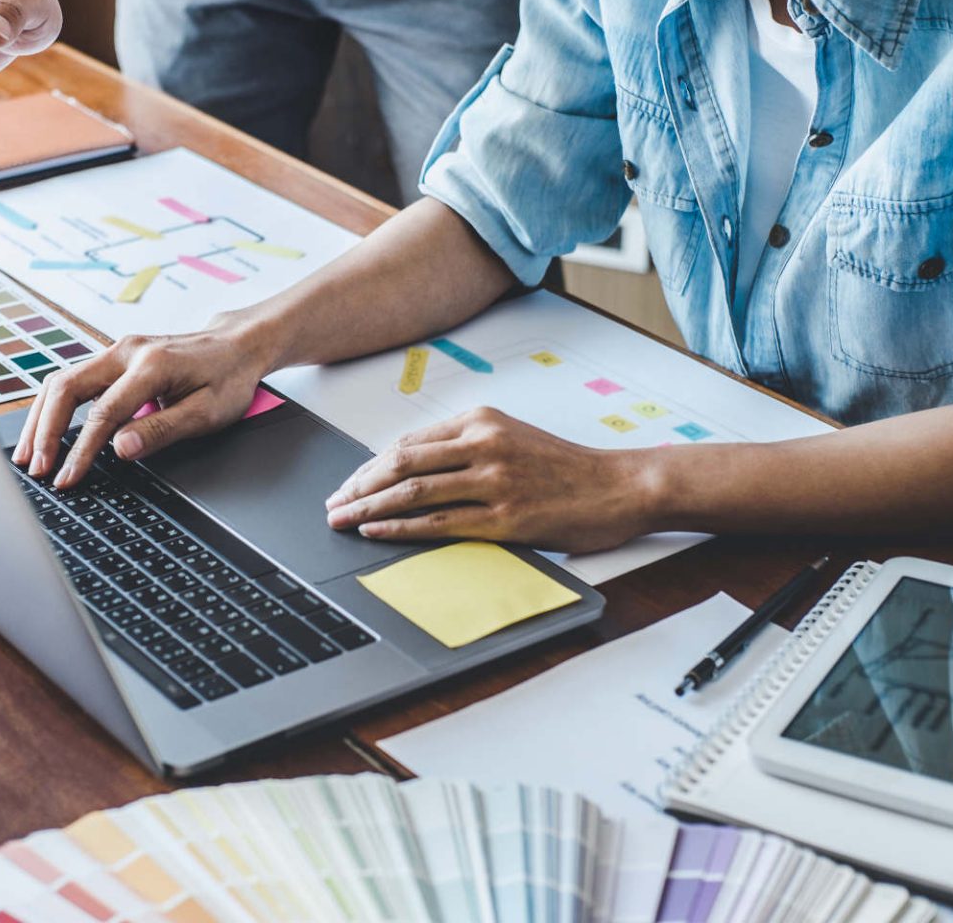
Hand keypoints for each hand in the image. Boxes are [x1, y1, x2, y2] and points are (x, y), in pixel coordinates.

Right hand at [13, 321, 278, 487]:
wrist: (237, 346)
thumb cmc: (228, 380)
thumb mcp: (207, 413)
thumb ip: (162, 429)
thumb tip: (120, 449)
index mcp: (152, 365)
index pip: (104, 413)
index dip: (81, 450)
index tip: (67, 479)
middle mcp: (127, 352)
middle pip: (67, 387)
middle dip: (45, 432)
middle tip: (36, 470)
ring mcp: (118, 352)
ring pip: (63, 381)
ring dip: (41, 419)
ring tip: (28, 456)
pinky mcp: (115, 359)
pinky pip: (73, 380)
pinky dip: (54, 408)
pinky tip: (44, 432)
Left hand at [323, 408, 658, 552]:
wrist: (619, 486)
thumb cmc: (565, 467)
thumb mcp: (512, 437)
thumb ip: (466, 446)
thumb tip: (411, 468)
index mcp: (481, 420)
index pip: (408, 443)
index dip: (369, 466)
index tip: (347, 484)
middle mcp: (483, 444)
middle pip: (400, 463)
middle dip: (357, 486)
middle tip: (332, 504)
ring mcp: (493, 481)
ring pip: (413, 492)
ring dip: (368, 507)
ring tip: (342, 520)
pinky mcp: (504, 518)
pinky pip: (439, 523)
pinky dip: (400, 527)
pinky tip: (376, 531)